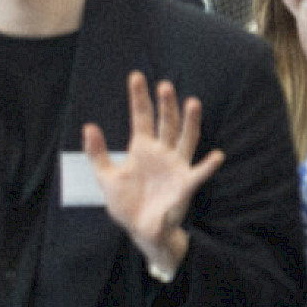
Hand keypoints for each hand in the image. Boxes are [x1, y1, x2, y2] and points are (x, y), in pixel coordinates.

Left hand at [81, 72, 227, 279]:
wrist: (141, 229)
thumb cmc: (126, 202)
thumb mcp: (106, 177)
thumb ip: (97, 153)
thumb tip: (89, 126)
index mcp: (142, 149)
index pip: (141, 117)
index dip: (139, 98)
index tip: (136, 76)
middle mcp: (162, 153)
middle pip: (166, 123)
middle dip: (165, 105)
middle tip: (164, 85)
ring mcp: (176, 166)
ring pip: (186, 139)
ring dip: (189, 122)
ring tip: (193, 103)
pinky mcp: (185, 185)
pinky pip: (199, 173)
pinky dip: (208, 165)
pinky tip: (217, 156)